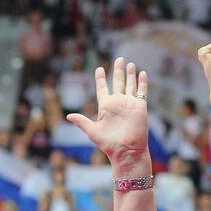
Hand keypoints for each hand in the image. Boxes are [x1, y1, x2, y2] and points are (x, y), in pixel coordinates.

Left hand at [65, 57, 151, 176]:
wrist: (126, 151)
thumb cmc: (109, 144)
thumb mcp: (92, 131)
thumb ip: (81, 121)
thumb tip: (68, 116)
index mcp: (105, 107)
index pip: (103, 88)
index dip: (101, 78)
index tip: (99, 69)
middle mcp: (118, 103)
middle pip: (118, 82)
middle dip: (118, 71)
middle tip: (118, 59)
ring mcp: (129, 104)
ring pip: (130, 85)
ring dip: (130, 74)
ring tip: (129, 63)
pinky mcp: (140, 106)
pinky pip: (141, 91)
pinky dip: (142, 82)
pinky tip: (142, 73)